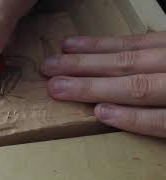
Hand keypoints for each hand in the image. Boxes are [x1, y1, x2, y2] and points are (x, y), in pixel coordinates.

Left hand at [41, 32, 165, 137]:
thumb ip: (155, 59)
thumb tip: (116, 60)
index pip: (131, 46)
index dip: (96, 47)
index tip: (66, 47)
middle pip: (124, 64)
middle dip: (82, 65)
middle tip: (49, 68)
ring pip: (135, 87)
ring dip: (93, 88)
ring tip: (59, 87)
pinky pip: (160, 121)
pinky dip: (130, 117)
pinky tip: (99, 112)